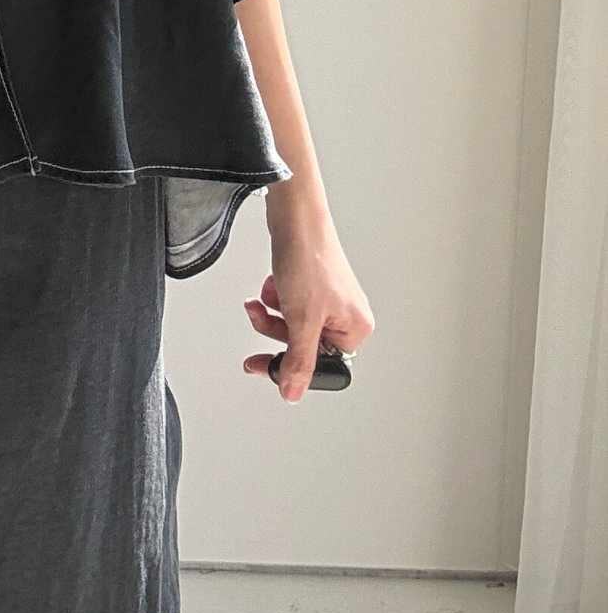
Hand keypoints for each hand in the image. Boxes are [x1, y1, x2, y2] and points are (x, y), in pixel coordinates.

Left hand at [241, 206, 373, 402]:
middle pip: (301, 344)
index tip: (261, 364)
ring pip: (290, 324)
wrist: (295, 217)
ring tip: (264, 296)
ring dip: (271, 312)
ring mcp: (328, 299)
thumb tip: (293, 394)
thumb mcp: (300, 320)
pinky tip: (273, 281)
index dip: (289, 365)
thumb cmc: (308, 259)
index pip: (320, 365)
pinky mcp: (310, 284)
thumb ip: (298, 361)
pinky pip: (287, 304)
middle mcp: (346, 316)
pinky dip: (275, 296)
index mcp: (355, 329)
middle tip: (257, 318)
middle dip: (274, 330)